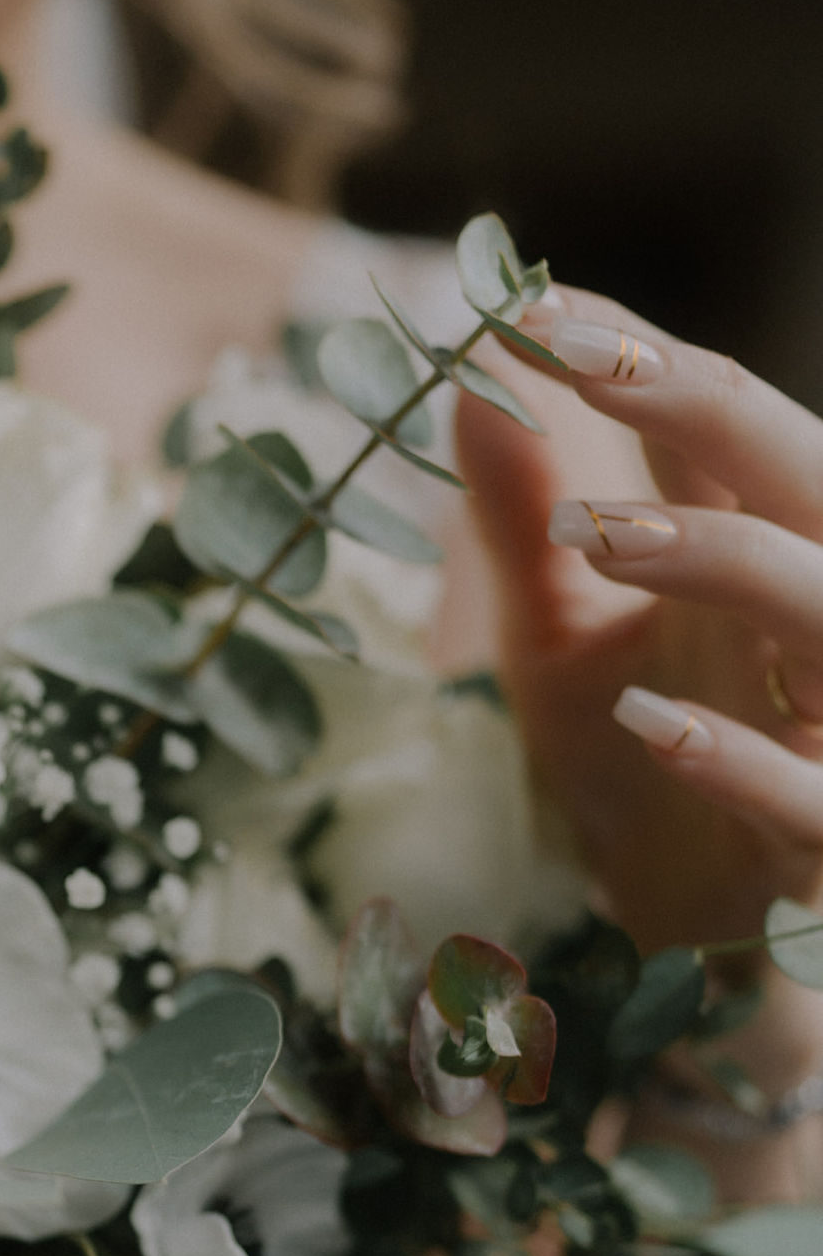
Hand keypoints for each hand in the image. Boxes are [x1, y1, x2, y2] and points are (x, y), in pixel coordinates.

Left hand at [457, 287, 822, 1010]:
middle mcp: (818, 615)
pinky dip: (737, 757)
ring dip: (726, 558)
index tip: (521, 303)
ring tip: (603, 537)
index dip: (634, 352)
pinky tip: (648, 722)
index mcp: (760, 552)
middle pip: (804, 472)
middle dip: (703, 403)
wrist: (696, 952)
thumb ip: (526, 523)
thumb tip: (468, 381)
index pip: (718, 422)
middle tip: (581, 357)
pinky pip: (812, 794)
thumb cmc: (645, 778)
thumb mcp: (558, 642)